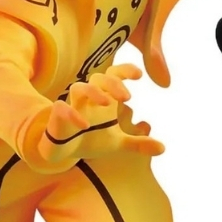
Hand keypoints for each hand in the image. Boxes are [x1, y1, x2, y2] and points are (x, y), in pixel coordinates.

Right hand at [38, 64, 163, 164]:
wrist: (64, 152)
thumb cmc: (92, 139)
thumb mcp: (118, 143)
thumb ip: (139, 144)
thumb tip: (163, 148)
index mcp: (105, 98)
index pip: (114, 75)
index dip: (125, 70)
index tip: (140, 75)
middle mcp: (89, 98)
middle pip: (98, 78)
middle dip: (113, 84)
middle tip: (128, 97)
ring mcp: (73, 105)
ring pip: (78, 87)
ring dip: (93, 92)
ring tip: (107, 104)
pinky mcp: (58, 116)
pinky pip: (61, 108)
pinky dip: (72, 114)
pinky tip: (84, 125)